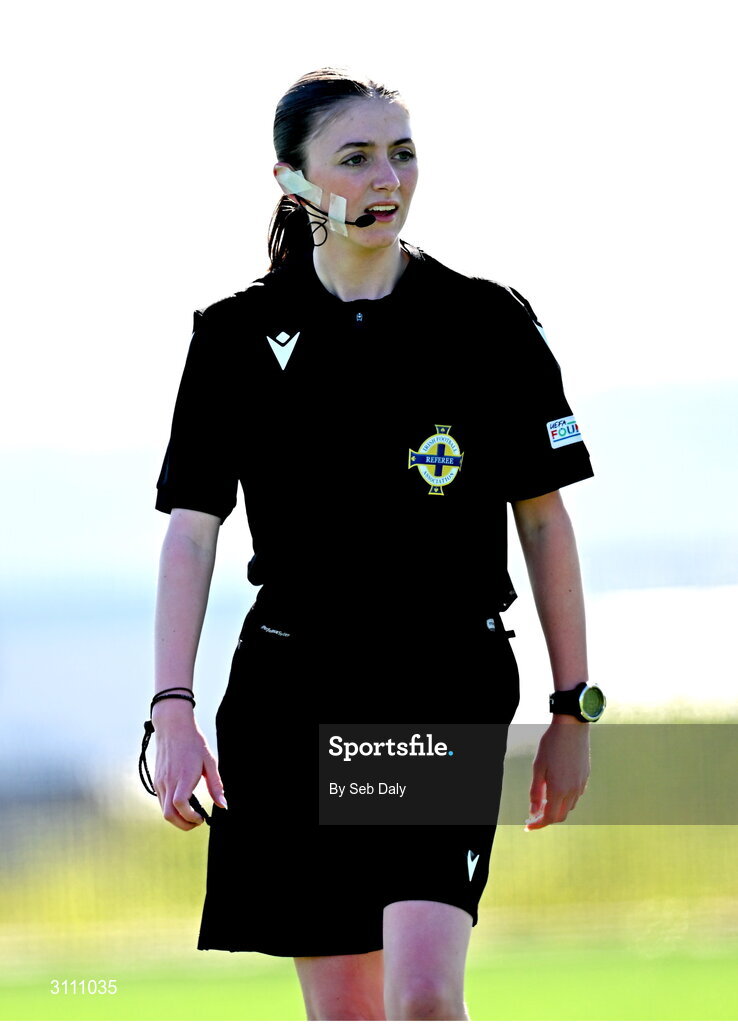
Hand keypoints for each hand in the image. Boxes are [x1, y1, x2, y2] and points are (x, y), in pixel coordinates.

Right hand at [152, 702, 226, 829]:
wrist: (172, 726)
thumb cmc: (193, 742)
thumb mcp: (209, 761)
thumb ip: (216, 785)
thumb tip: (223, 805)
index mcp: (183, 776)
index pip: (180, 806)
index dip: (191, 817)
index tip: (202, 818)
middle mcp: (168, 782)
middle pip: (169, 815)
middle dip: (183, 825)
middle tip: (198, 821)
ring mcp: (160, 782)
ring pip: (163, 811)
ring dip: (177, 818)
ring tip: (192, 813)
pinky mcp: (156, 780)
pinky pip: (161, 801)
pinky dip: (171, 808)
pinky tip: (183, 802)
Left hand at [525, 716, 589, 829]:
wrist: (572, 728)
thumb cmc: (551, 746)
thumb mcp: (538, 767)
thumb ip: (535, 792)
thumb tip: (533, 812)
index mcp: (558, 790)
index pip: (549, 818)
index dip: (538, 824)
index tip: (528, 825)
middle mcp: (572, 791)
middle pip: (560, 815)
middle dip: (547, 818)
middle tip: (534, 814)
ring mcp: (581, 785)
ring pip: (568, 806)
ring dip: (556, 808)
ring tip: (543, 800)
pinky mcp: (585, 778)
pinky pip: (575, 796)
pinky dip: (565, 799)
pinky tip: (556, 789)